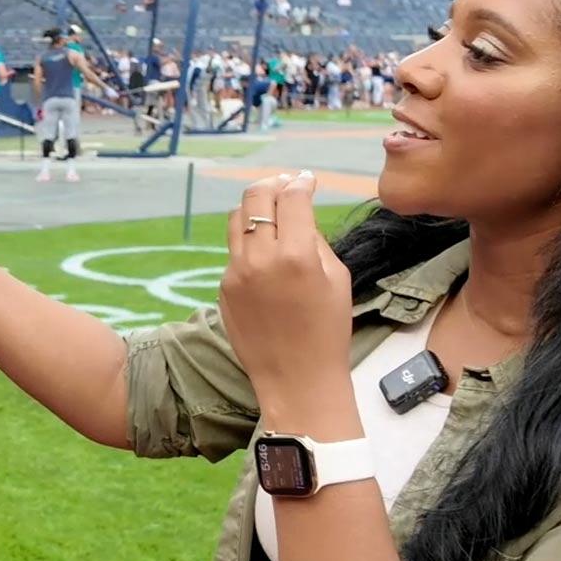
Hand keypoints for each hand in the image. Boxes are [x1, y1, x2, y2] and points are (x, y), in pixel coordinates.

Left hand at [218, 172, 352, 403]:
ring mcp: (235, 272)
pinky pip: (234, 251)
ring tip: (271, 210)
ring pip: (237, 218)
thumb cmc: (328, 330)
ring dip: (255, 208)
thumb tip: (300, 215)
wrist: (297, 380)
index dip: (302, 183)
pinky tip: (265, 252)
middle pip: (257, 197)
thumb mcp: (337, 279)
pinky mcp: (223, 287)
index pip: (292, 198)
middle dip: (273, 184)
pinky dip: (249, 242)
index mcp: (296, 255)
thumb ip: (316, 240)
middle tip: (286, 185)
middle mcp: (260, 258)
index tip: (308, 180)